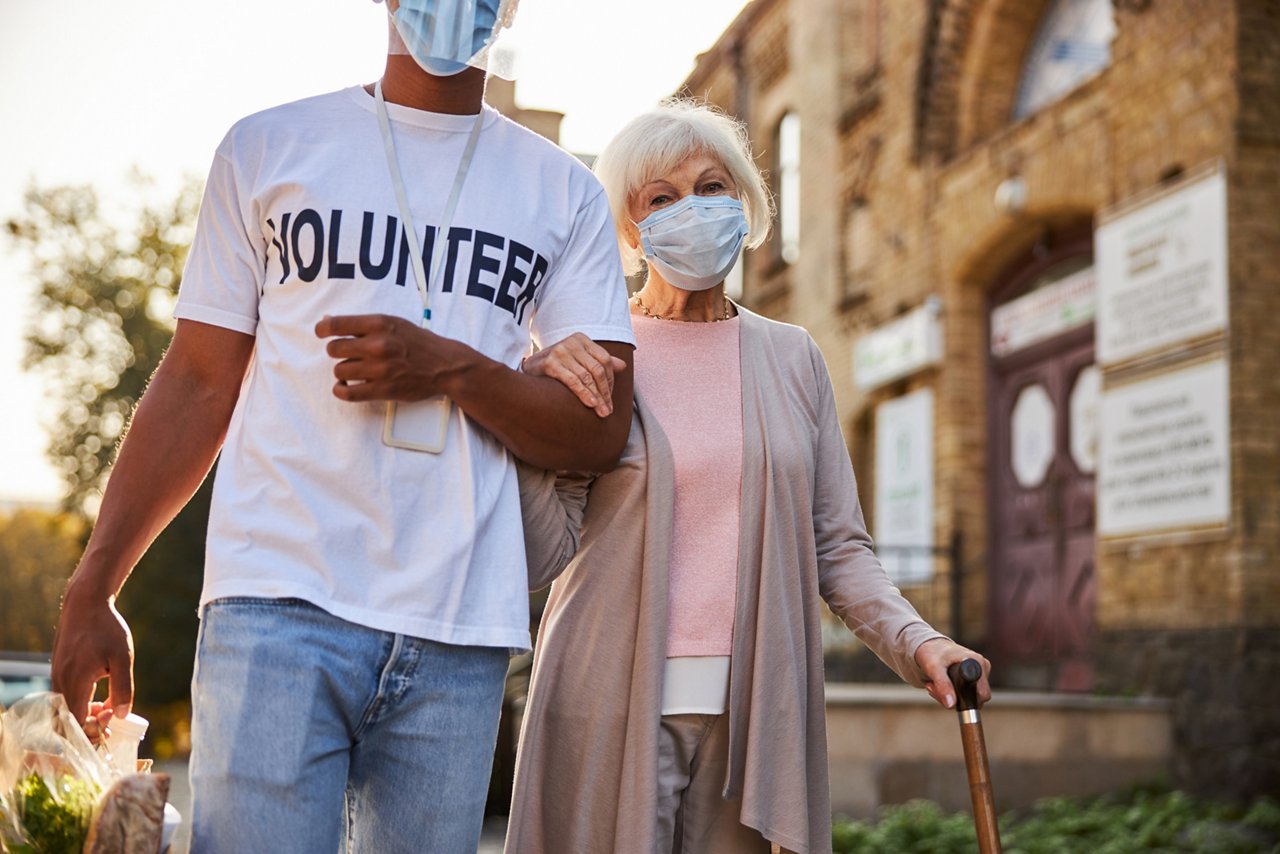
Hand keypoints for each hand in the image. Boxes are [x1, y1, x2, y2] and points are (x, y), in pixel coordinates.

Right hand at [51, 582, 134, 724]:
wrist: (86, 604)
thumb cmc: (106, 628)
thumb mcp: (123, 657)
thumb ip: (123, 688)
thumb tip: (123, 715)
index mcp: (75, 682)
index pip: (76, 723)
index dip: (92, 732)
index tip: (111, 728)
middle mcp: (60, 682)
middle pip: (68, 719)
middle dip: (89, 727)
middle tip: (112, 722)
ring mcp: (57, 675)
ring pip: (66, 708)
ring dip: (86, 714)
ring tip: (109, 707)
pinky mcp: (59, 670)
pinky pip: (66, 696)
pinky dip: (80, 702)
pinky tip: (100, 698)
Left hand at [315, 314, 465, 401]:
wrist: (445, 365)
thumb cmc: (418, 342)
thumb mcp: (393, 323)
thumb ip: (363, 324)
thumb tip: (328, 323)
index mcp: (379, 324)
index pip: (336, 325)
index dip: (323, 330)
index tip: (322, 333)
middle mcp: (378, 345)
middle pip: (334, 349)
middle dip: (337, 352)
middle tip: (347, 354)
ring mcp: (380, 369)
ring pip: (340, 371)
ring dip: (343, 371)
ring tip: (354, 370)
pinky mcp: (383, 389)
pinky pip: (348, 393)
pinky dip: (341, 391)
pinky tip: (345, 387)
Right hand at [521, 333, 626, 417]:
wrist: (529, 368)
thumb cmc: (557, 365)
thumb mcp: (579, 360)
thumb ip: (599, 361)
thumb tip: (623, 365)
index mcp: (582, 339)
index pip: (604, 360)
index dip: (610, 380)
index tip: (610, 398)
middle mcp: (572, 342)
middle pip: (597, 369)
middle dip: (605, 392)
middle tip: (608, 410)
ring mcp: (560, 351)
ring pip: (586, 377)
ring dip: (596, 397)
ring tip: (602, 412)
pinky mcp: (550, 363)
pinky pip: (572, 380)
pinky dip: (583, 393)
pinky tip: (590, 404)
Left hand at [914, 638, 991, 708]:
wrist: (930, 646)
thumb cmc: (932, 652)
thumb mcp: (934, 668)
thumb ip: (943, 685)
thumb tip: (951, 705)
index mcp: (976, 662)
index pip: (982, 694)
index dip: (966, 700)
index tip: (946, 693)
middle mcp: (981, 668)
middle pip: (975, 698)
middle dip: (953, 698)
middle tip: (934, 687)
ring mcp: (978, 674)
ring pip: (968, 698)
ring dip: (948, 696)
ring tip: (934, 684)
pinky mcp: (972, 679)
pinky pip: (964, 695)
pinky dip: (950, 693)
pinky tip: (939, 684)